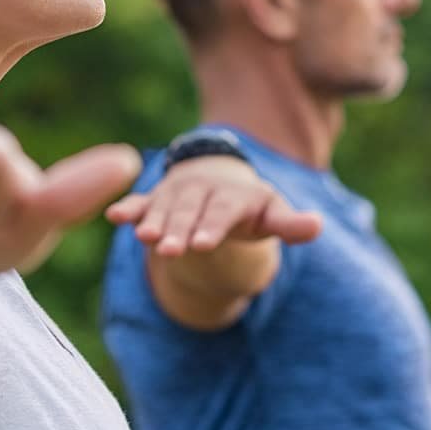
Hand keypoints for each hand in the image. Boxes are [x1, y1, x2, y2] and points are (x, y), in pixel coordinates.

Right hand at [106, 155, 321, 256]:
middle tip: (170, 250)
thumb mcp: (272, 213)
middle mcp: (202, 191)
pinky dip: (128, 208)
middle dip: (179, 231)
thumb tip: (317, 225)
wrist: (219, 179)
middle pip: (189, 213)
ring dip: (152, 222)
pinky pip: (141, 202)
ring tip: (144, 237)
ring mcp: (177, 194)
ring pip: (163, 209)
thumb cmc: (250, 207)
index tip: (204, 243)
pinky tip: (113, 216)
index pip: (222, 213)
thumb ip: (290, 224)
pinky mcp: (155, 199)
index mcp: (232, 196)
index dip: (213, 227)